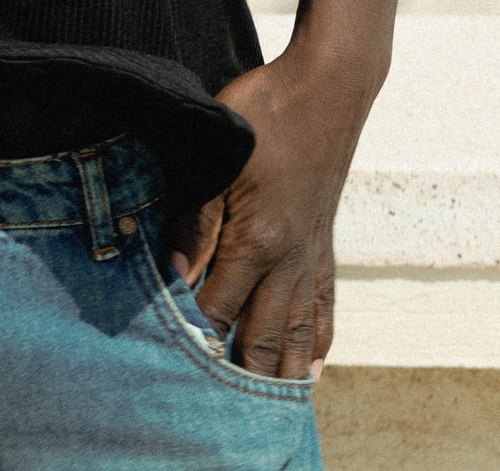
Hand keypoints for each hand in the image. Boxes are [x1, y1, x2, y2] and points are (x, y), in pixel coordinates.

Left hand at [171, 39, 376, 379]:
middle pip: (263, 337)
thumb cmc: (267, 112)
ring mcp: (311, 253)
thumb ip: (195, 219)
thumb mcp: (219, 157)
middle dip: (242, 377)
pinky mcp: (325, 241)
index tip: (172, 368)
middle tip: (224, 414)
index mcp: (257, 242)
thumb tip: (173, 274)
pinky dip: (321, 340)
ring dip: (285, 372)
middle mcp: (288, 260)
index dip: (194, 340)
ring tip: (275, 410)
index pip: (217, 309)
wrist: (328, 85)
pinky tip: (318, 366)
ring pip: (298, 331)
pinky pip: (325, 303)